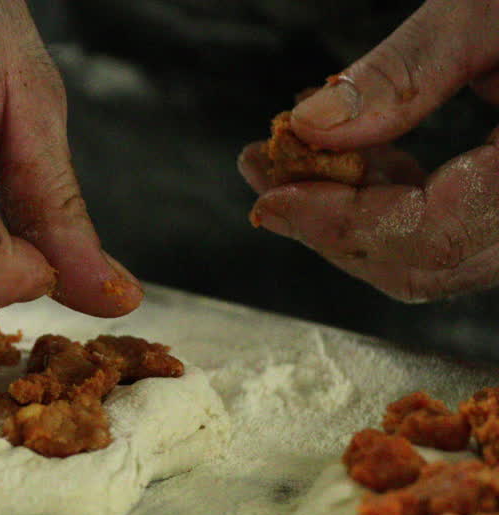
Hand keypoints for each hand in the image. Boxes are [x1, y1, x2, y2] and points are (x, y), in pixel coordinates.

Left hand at [240, 0, 498, 302]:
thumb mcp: (495, 9)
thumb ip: (405, 73)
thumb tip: (312, 127)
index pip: (426, 237)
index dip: (334, 222)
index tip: (266, 190)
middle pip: (423, 263)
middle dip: (328, 221)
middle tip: (264, 167)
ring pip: (436, 254)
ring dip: (353, 212)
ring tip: (293, 156)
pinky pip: (457, 228)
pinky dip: (397, 199)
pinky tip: (355, 156)